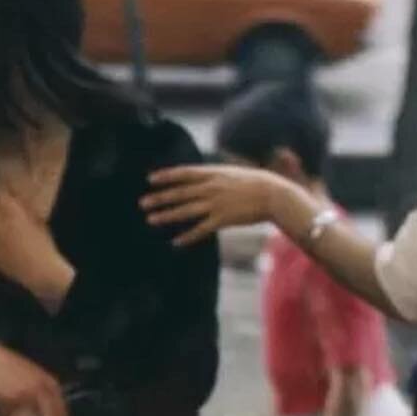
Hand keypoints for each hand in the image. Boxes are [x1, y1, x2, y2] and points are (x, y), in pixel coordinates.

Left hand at [0, 192, 74, 311]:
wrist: (38, 272)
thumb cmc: (43, 246)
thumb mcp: (38, 223)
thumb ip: (25, 212)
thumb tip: (18, 205)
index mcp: (12, 213)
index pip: (1, 196)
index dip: (4, 196)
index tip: (7, 197)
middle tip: (3, 212)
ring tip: (4, 231)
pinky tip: (3, 247)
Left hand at [140, 164, 286, 247]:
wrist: (274, 194)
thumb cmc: (256, 182)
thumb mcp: (233, 172)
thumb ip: (215, 176)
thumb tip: (201, 179)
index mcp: (214, 173)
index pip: (184, 173)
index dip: (166, 176)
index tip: (150, 179)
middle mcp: (211, 188)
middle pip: (180, 193)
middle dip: (160, 198)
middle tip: (142, 203)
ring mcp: (216, 204)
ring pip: (186, 211)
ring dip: (166, 215)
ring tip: (150, 219)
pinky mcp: (223, 220)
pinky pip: (201, 229)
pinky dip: (188, 236)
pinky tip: (175, 242)